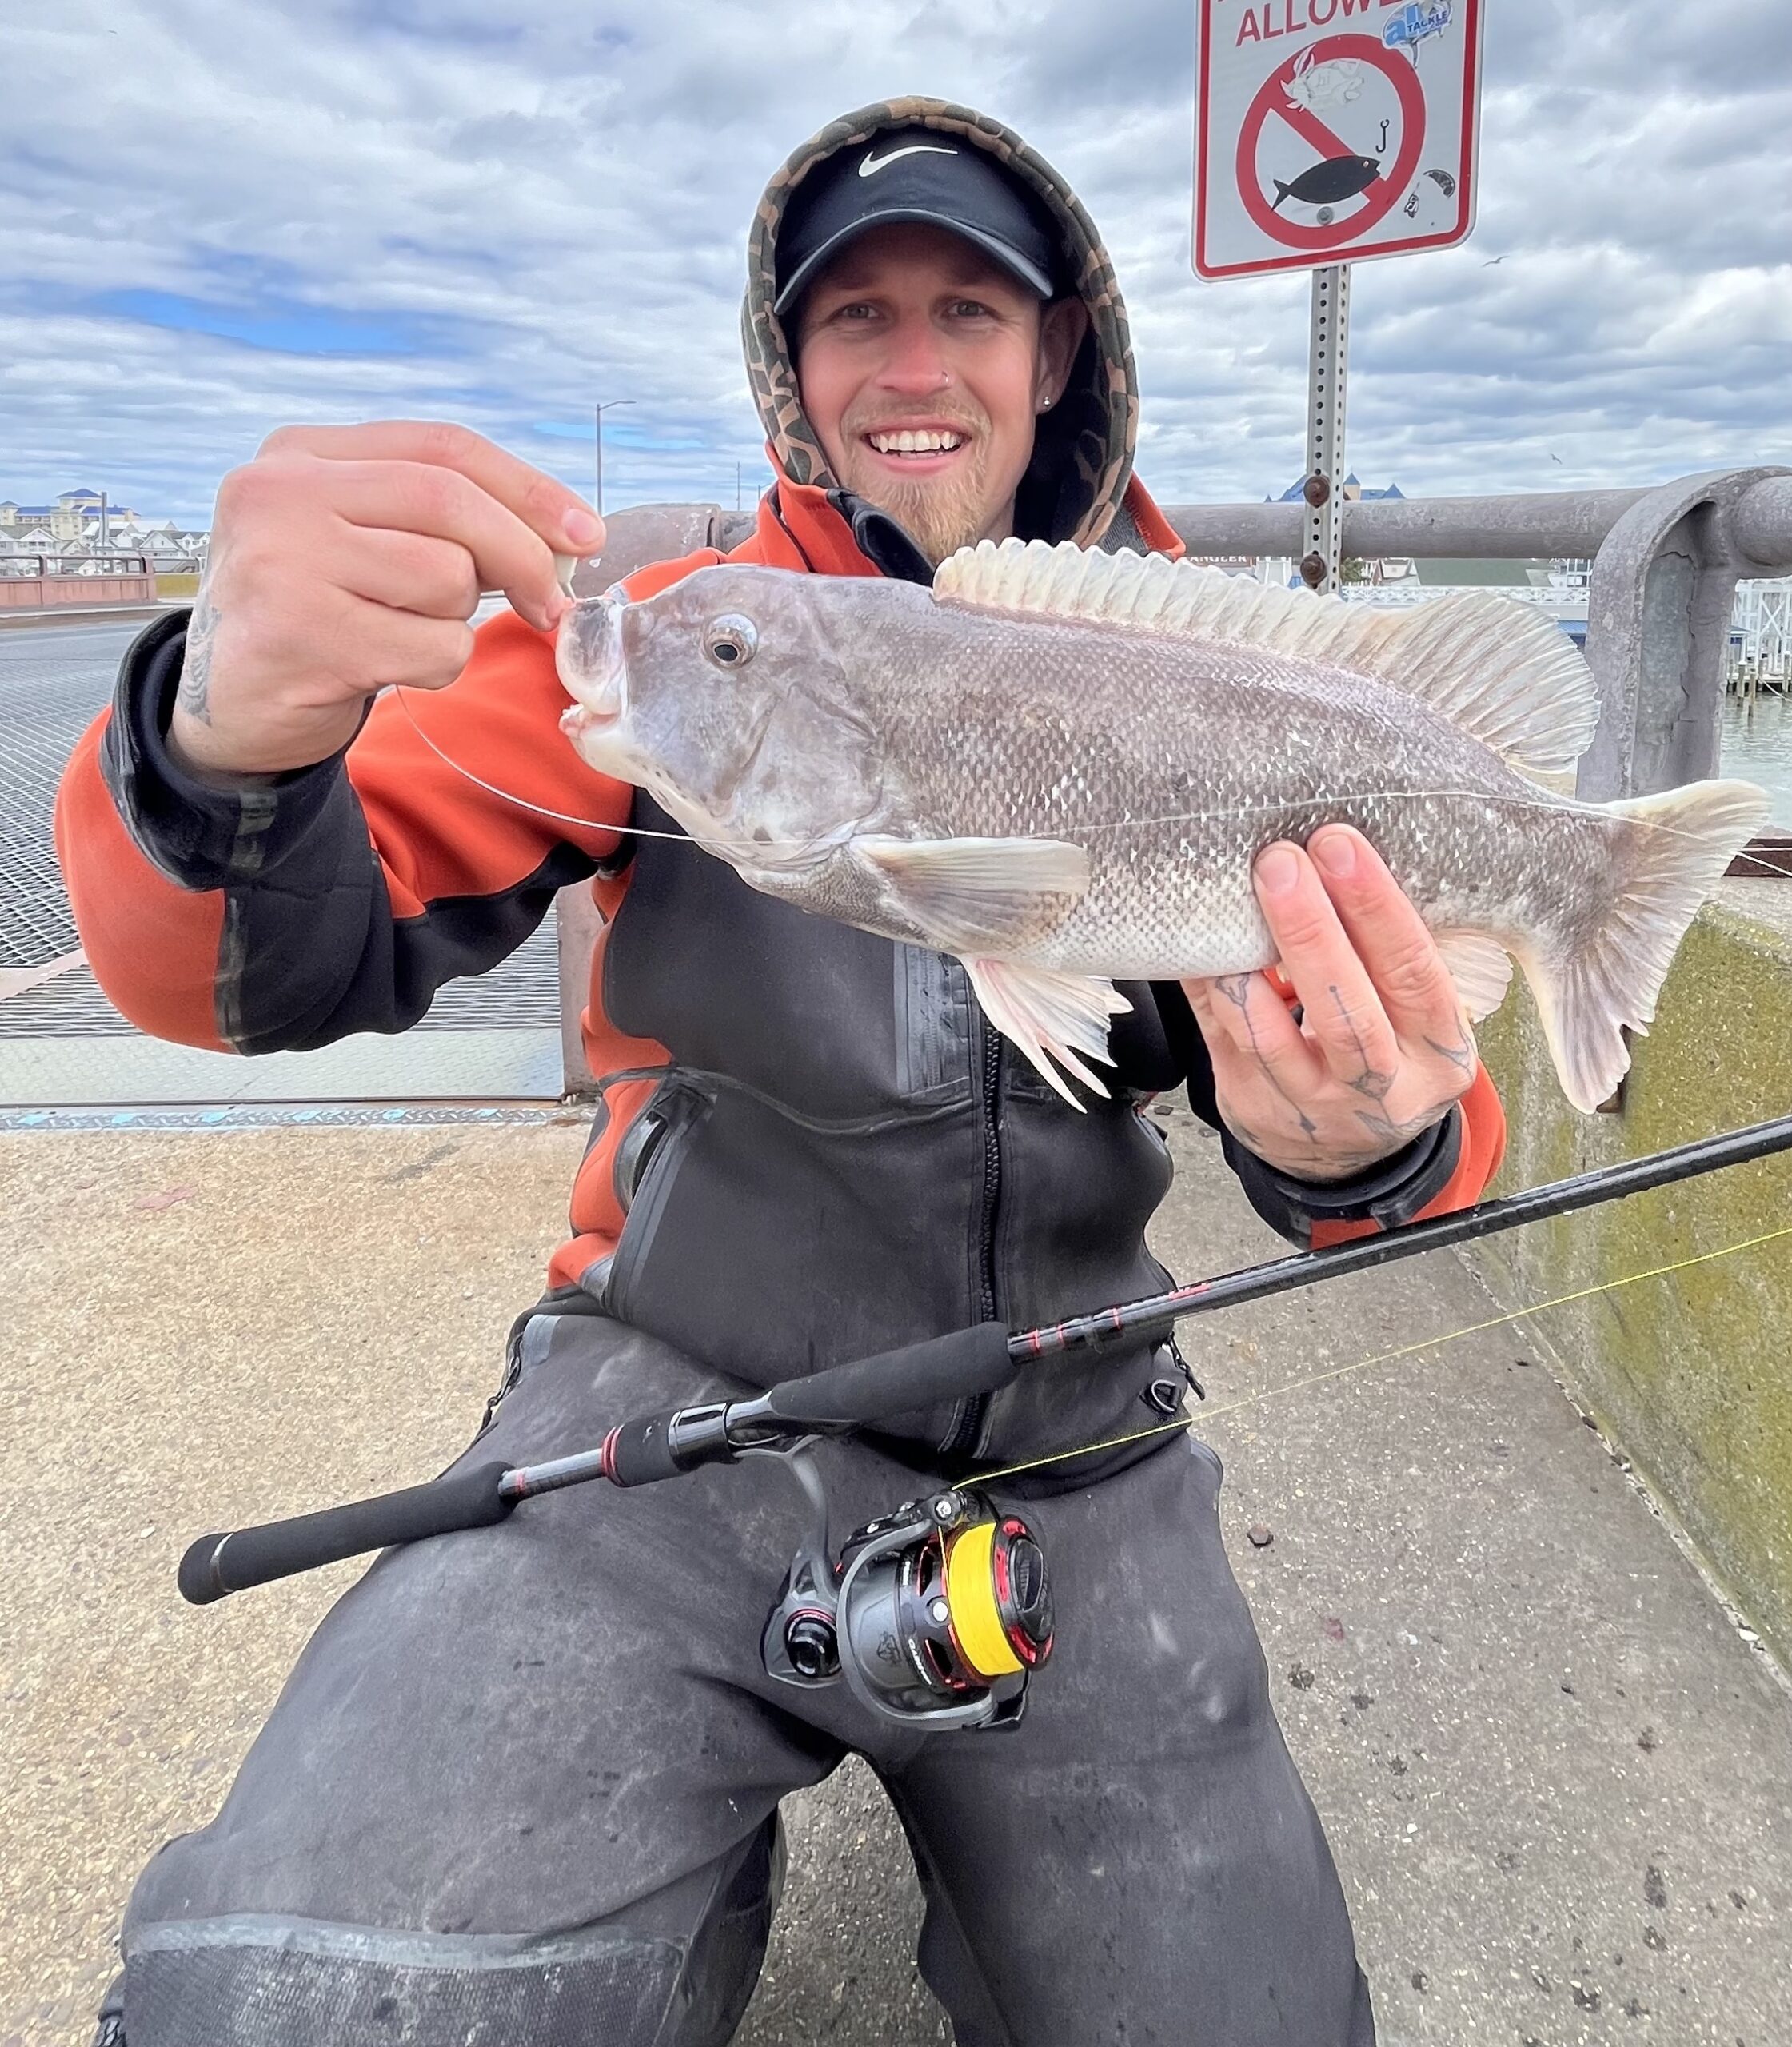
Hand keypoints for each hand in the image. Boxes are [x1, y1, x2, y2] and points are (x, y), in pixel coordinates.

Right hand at [167, 421, 604, 778]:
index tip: (586, 533)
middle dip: (523, 557)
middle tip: (546, 605)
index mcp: (299, 454)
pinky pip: (432, 647)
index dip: (528, 488)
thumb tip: (564, 535)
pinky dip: (436, 666)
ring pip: (448, 579)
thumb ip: (438, 517)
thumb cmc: (316, 613)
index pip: (442, 448)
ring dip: (456, 622)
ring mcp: (282, 563)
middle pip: (452, 503)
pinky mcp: (302, 637)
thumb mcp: (359, 538)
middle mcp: (279, 494)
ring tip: (402, 633)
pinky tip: (386, 667)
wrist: (227, 704)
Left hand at [1182, 825, 1476, 1181]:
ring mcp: (1310, 1108)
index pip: (1415, 976)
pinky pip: (1220, 1036)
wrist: (1346, 1152)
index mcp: (1437, 1055)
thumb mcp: (1419, 1018)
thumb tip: (1340, 853)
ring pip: (1269, 1036)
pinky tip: (1197, 938)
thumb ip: (1393, 955)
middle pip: (1344, 1015)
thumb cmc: (1387, 1053)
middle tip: (1280, 862)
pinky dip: (1207, 982)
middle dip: (1310, 931)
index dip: (1378, 909)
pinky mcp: (1250, 1106)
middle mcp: (1380, 1090)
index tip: (1340, 846)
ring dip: (1245, 963)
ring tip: (1230, 899)